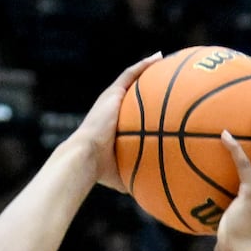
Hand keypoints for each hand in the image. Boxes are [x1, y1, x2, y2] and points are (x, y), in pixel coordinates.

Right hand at [70, 52, 162, 191]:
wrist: (85, 157)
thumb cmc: (100, 170)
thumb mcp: (121, 174)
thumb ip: (136, 176)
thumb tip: (150, 192)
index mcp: (113, 126)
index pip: (131, 113)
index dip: (143, 107)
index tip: (157, 105)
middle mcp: (111, 109)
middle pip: (132, 93)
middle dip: (147, 84)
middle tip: (164, 79)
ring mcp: (111, 100)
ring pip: (132, 78)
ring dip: (147, 69)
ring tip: (164, 59)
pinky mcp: (112, 93)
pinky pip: (131, 74)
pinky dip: (144, 65)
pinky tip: (159, 57)